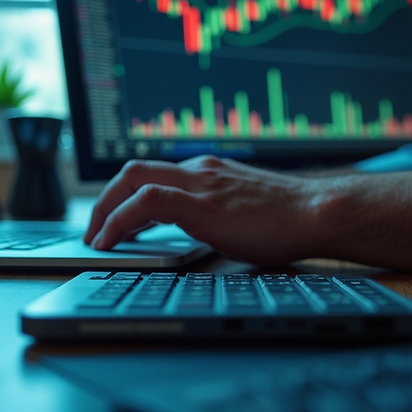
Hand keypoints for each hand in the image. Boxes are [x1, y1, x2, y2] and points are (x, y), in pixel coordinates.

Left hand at [84, 155, 322, 265]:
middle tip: (94, 230)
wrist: (317, 213)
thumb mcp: (242, 211)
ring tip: (96, 239)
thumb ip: (215, 214)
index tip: (112, 221)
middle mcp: (199, 170)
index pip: (152, 174)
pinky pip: (146, 202)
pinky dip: (119, 220)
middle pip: (132, 170)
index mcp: (208, 171)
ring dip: (104, 210)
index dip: (123, 196)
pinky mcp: (203, 205)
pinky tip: (110, 242)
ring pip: (132, 180)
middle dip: (103, 200)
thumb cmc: (289, 219)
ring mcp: (200, 184)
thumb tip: (196, 235)